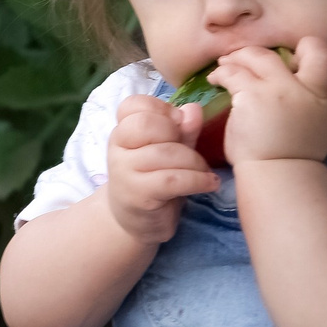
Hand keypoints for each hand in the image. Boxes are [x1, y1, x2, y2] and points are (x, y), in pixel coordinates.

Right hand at [105, 94, 220, 242]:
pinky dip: (198, 180)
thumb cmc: (154, 180)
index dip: (161, 109)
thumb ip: (182, 130)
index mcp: (123, 131)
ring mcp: (123, 172)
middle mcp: (117, 148)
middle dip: (178, 134)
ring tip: (204, 172)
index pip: (133, 105)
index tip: (177, 124)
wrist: (136, 222)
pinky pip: (173, 179)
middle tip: (190, 150)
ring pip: (166, 153)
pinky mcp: (137, 195)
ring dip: (195, 162)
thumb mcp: (170, 150)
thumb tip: (193, 109)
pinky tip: (209, 183)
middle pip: (148, 124)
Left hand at [209, 38, 326, 165]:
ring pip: (262, 56)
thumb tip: (302, 91)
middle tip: (276, 56)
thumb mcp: (318, 129)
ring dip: (242, 56)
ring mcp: (281, 91)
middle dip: (300, 46)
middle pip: (316, 50)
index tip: (305, 64)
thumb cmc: (291, 157)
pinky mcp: (253, 96)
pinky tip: (216, 79)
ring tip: (228, 62)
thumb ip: (317, 106)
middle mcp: (310, 91)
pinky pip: (233, 73)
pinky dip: (222, 72)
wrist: (276, 175)